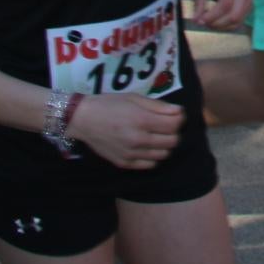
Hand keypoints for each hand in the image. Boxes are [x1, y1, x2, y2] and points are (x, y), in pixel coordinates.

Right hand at [64, 93, 184, 169]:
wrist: (83, 120)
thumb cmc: (110, 105)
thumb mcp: (134, 98)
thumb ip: (158, 106)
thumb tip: (179, 111)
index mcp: (141, 120)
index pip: (174, 125)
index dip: (180, 119)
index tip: (176, 115)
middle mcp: (138, 139)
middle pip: (172, 141)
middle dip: (174, 132)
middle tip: (166, 126)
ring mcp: (131, 154)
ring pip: (163, 155)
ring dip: (165, 145)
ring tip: (156, 136)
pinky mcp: (125, 163)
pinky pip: (150, 165)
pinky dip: (153, 156)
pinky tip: (147, 146)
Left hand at [191, 0, 250, 29]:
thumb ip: (199, 3)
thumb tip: (196, 21)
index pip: (225, 4)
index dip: (212, 16)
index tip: (200, 21)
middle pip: (234, 15)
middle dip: (217, 24)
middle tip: (203, 22)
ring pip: (239, 20)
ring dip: (223, 26)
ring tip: (210, 22)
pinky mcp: (250, 3)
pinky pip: (241, 19)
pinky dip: (229, 24)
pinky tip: (218, 21)